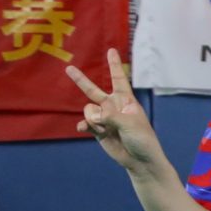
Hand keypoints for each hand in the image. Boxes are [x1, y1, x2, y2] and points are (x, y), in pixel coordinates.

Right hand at [66, 48, 162, 170]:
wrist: (140, 160)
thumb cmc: (142, 140)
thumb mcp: (130, 124)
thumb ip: (110, 117)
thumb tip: (92, 115)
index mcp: (126, 101)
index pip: (119, 79)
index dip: (114, 65)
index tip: (111, 50)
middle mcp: (113, 107)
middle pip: (93, 90)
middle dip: (80, 80)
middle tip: (68, 68)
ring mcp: (104, 118)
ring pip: (88, 111)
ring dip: (95, 121)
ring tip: (107, 130)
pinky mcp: (97, 130)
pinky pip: (85, 123)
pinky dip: (85, 126)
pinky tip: (84, 129)